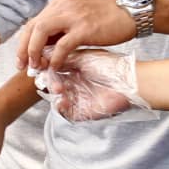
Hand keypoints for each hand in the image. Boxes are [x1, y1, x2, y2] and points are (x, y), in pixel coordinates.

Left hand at [19, 0, 138, 71]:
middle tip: (22, 66)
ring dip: (34, 52)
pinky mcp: (85, 28)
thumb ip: (63, 24)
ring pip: (41, 32)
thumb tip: (47, 44)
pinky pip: (62, 46)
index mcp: (60, 1)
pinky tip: (54, 68)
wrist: (134, 10)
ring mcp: (73, 15)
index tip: (23, 58)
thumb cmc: (109, 15)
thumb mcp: (80, 13)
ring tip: (36, 68)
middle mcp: (63, 5)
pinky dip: (55, 58)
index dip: (25, 41)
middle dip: (23, 48)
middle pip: (32, 26)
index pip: (35, 21)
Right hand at [34, 48, 149, 121]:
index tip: (40, 64)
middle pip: (52, 84)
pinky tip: (62, 101)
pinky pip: (65, 113)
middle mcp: (75, 83)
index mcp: (75, 69)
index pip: (54, 69)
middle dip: (48, 82)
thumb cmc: (111, 66)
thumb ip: (63, 56)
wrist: (129, 82)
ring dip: (54, 94)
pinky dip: (60, 108)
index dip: (45, 68)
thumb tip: (44, 54)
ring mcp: (78, 98)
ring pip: (56, 98)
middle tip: (48, 78)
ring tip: (59, 89)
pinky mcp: (82, 112)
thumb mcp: (83, 56)